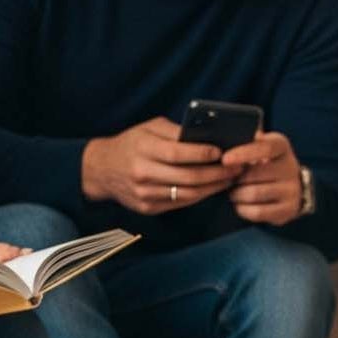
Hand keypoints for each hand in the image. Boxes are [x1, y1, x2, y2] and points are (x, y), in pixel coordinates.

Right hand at [81, 118, 235, 214]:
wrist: (101, 170)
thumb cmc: (131, 143)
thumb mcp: (149, 128)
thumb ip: (175, 132)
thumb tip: (207, 137)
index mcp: (142, 149)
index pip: (177, 153)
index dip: (202, 154)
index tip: (222, 152)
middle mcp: (142, 173)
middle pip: (187, 177)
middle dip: (216, 174)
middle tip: (236, 168)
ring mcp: (145, 194)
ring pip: (187, 194)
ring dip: (212, 188)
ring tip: (229, 179)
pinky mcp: (148, 208)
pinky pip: (180, 204)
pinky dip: (199, 196)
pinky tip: (212, 188)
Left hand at [224, 131, 304, 225]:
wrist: (294, 186)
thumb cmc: (267, 163)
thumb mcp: (261, 146)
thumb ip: (246, 142)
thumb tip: (225, 140)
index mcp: (282, 146)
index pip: (264, 148)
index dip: (243, 154)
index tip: (225, 160)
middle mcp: (290, 167)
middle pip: (254, 174)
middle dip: (235, 179)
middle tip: (228, 180)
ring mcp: (291, 190)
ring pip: (254, 194)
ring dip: (237, 195)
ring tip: (233, 193)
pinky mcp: (288, 210)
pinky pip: (258, 212)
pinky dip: (243, 209)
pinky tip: (240, 204)